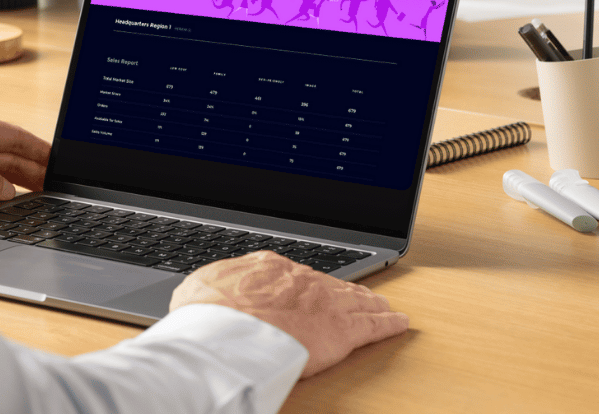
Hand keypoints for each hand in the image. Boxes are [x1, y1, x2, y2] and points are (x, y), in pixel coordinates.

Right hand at [170, 251, 408, 377]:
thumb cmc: (207, 313)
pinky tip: (400, 322)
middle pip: (331, 284)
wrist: (225, 329)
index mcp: (268, 267)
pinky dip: (389, 324)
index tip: (308, 290)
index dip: (306, 285)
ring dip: (370, 301)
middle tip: (357, 293)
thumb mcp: (197, 290)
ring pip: (357, 299)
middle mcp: (302, 279)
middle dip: (345, 289)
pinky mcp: (342, 331)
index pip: (296, 274)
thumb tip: (204, 295)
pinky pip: (374, 325)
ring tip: (381, 304)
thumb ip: (213, 289)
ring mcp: (325, 302)